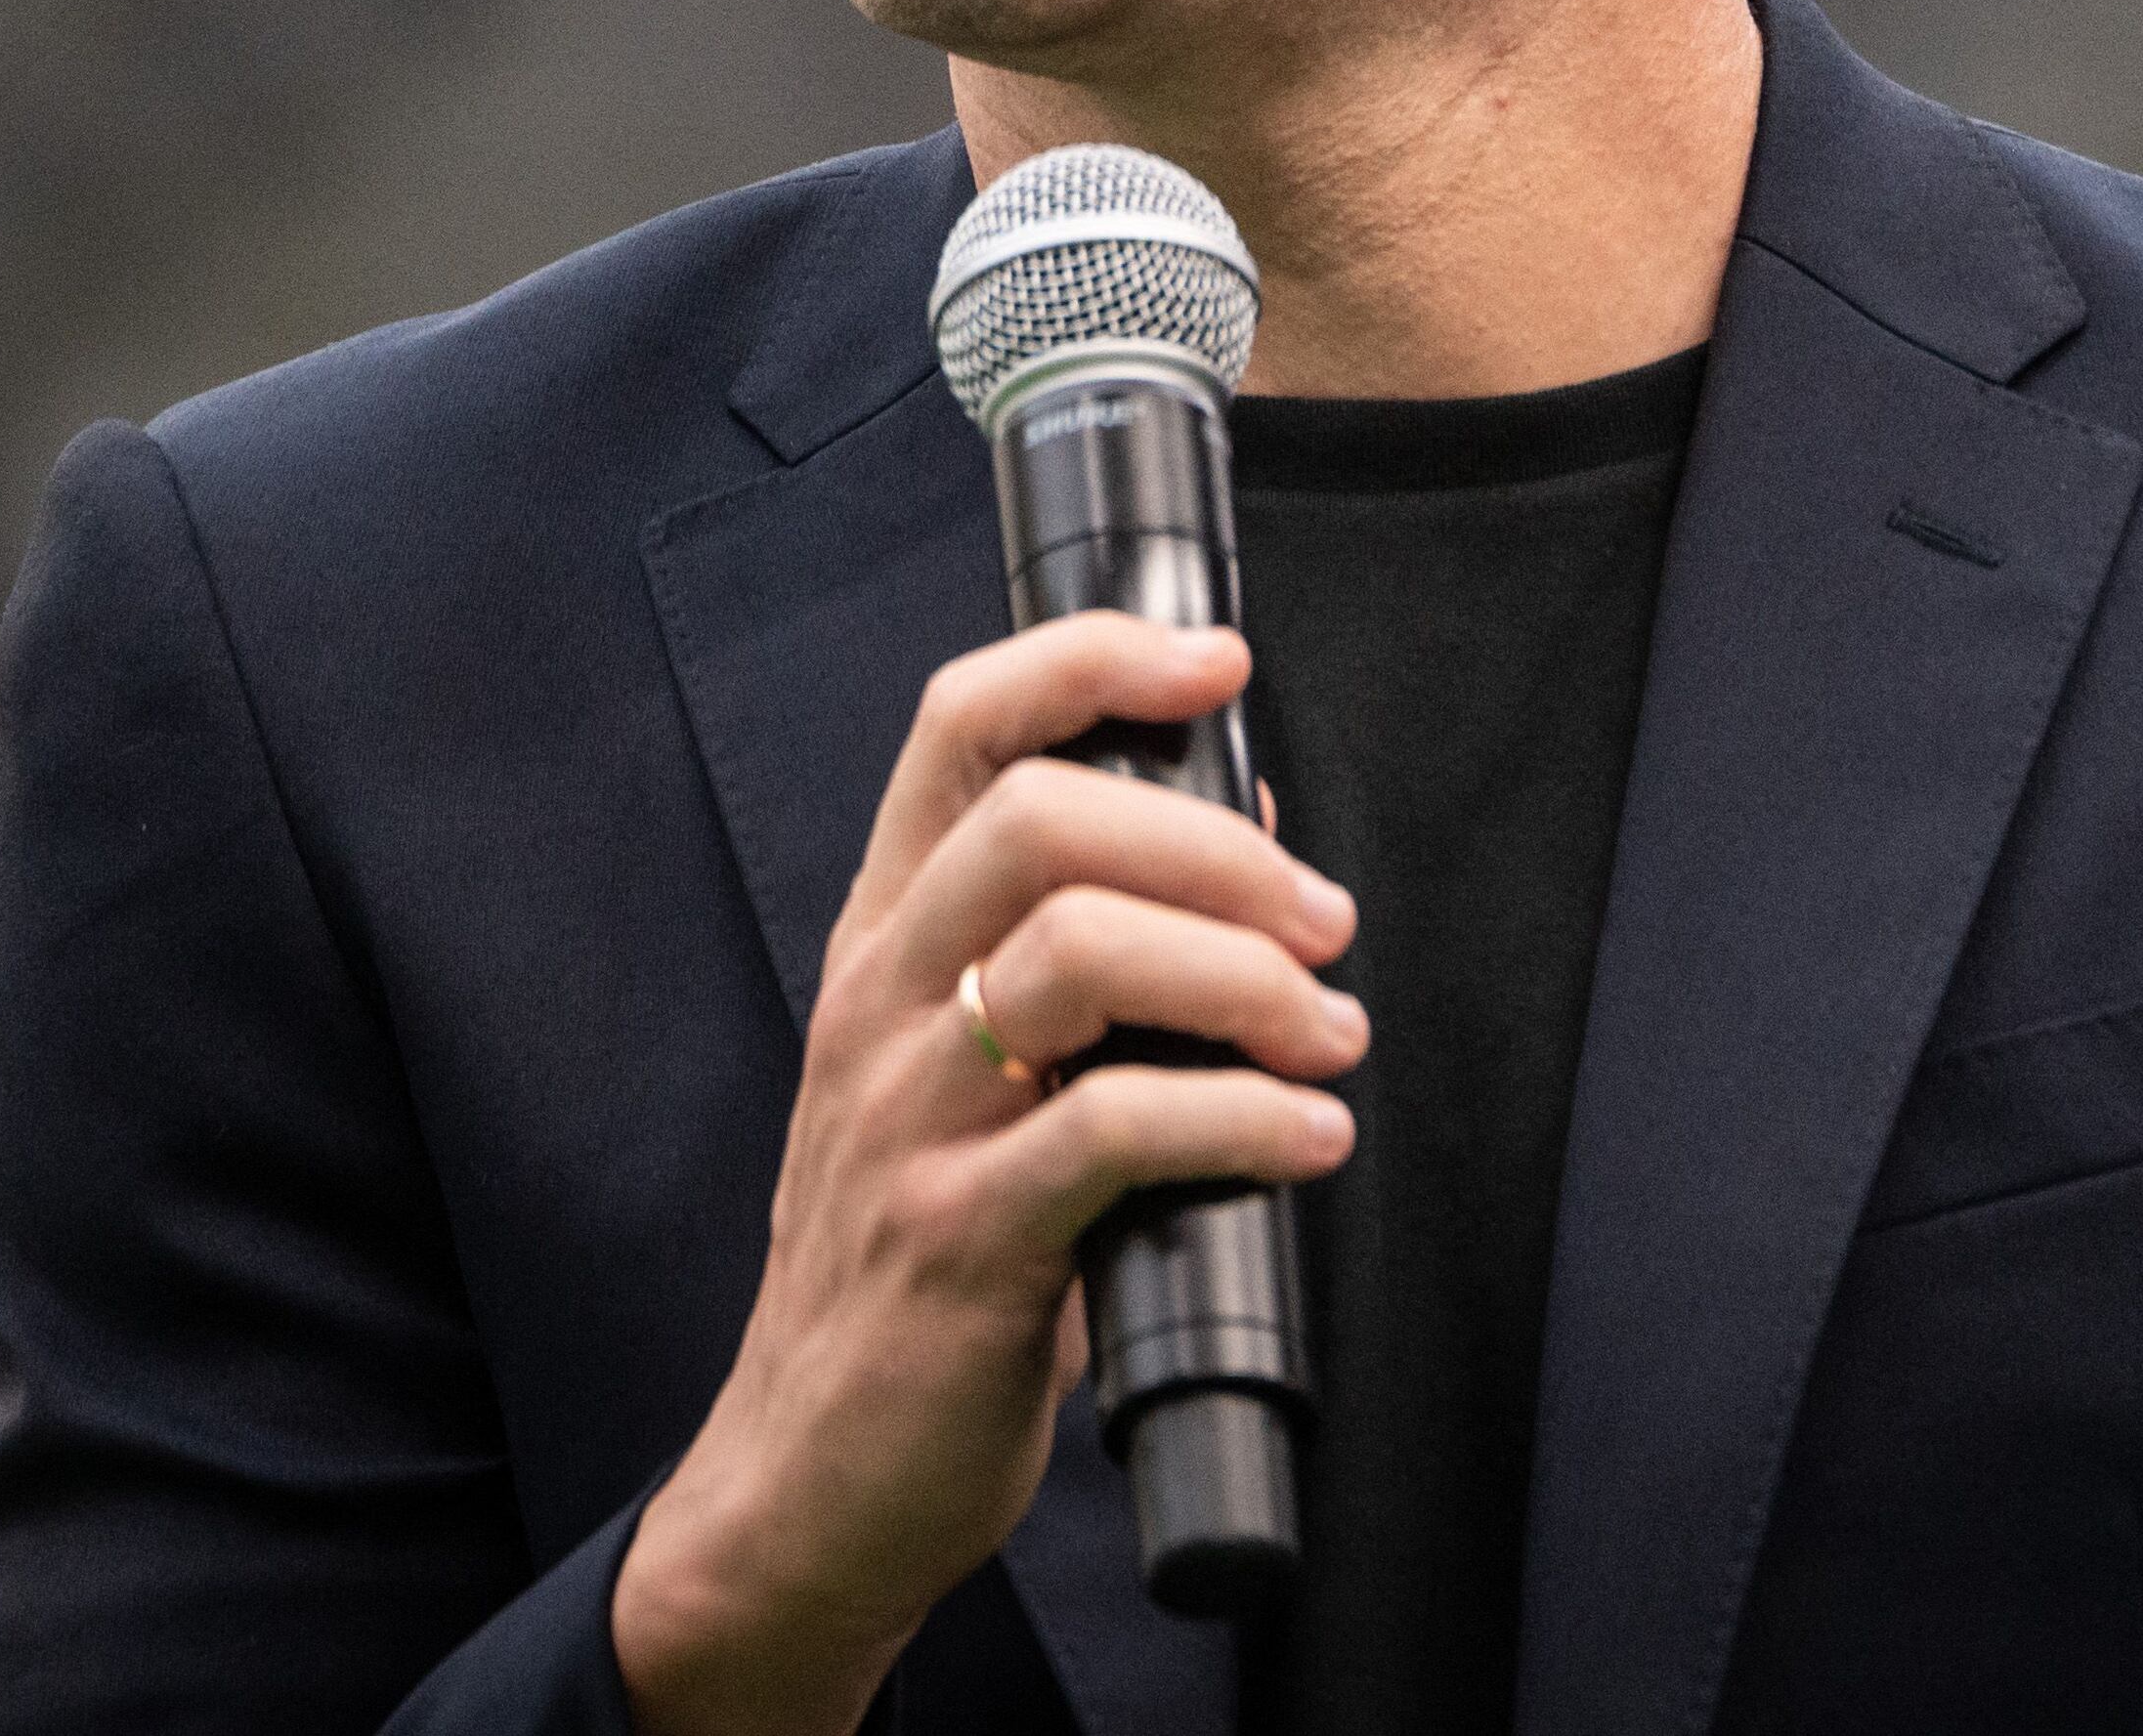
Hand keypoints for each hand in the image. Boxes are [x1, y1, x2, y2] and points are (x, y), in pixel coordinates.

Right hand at [612, 613, 1361, 1733]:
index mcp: (884, 942)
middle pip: (1040, 819)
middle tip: (1321, 922)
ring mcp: (906, 1120)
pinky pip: (1110, 1131)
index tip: (1216, 658)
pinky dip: (1243, 1119)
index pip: (956, 727)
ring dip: (1245, 979)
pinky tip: (1311, 1139)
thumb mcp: (977, 1081)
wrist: (811, 1484)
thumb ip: (1089, 957)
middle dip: (1215, 848)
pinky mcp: (957, 1242)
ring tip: (1331, 1032)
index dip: (1089, 659)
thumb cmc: (923, 1266)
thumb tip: (1252, 829)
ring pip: (1079, 954)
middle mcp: (880, 1006)